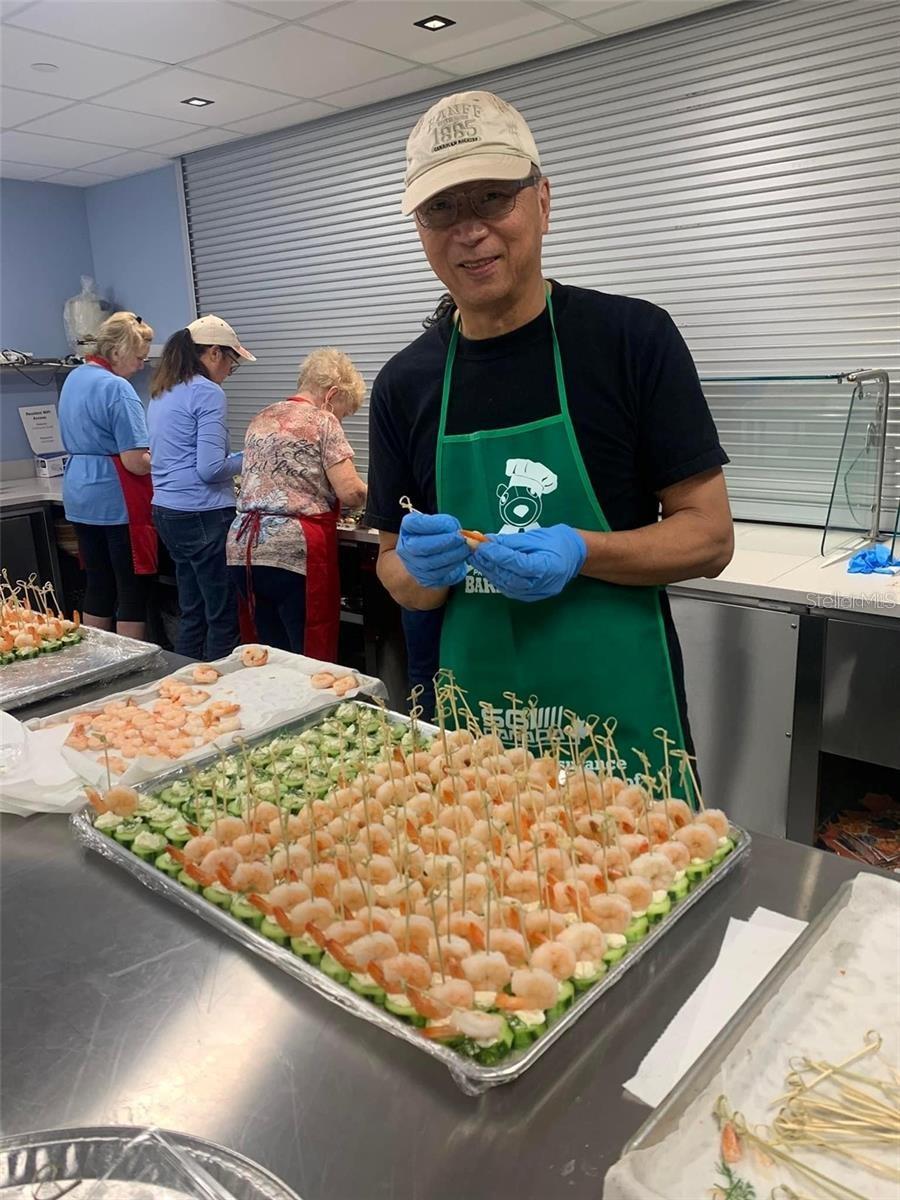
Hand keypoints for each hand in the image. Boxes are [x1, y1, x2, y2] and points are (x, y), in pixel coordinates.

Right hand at [396, 511, 470, 588]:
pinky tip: (460, 559)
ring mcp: (413, 565)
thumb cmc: (437, 535)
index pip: (414, 524)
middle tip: (460, 539)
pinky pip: (438, 574)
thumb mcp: (440, 523)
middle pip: (420, 546)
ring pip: (430, 563)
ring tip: (464, 549)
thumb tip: (456, 532)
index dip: (433, 524)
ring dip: (451, 555)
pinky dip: (452, 566)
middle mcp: (405, 548)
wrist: (431, 556)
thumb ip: (446, 524)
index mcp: (407, 529)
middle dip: (444, 542)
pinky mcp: (424, 579)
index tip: (451, 524)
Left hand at [471, 525, 586, 601]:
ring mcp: (535, 593)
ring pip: (506, 585)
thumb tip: (486, 541)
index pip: (517, 563)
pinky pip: (508, 589)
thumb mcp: (534, 537)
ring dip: (488, 571)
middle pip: (508, 576)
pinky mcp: (529, 597)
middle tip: (473, 551)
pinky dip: (496, 578)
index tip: (480, 545)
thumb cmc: (555, 542)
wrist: (572, 556)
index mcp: (547, 567)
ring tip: (476, 558)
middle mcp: (541, 584)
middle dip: (488, 563)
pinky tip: (487, 568)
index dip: (496, 555)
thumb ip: (509, 542)